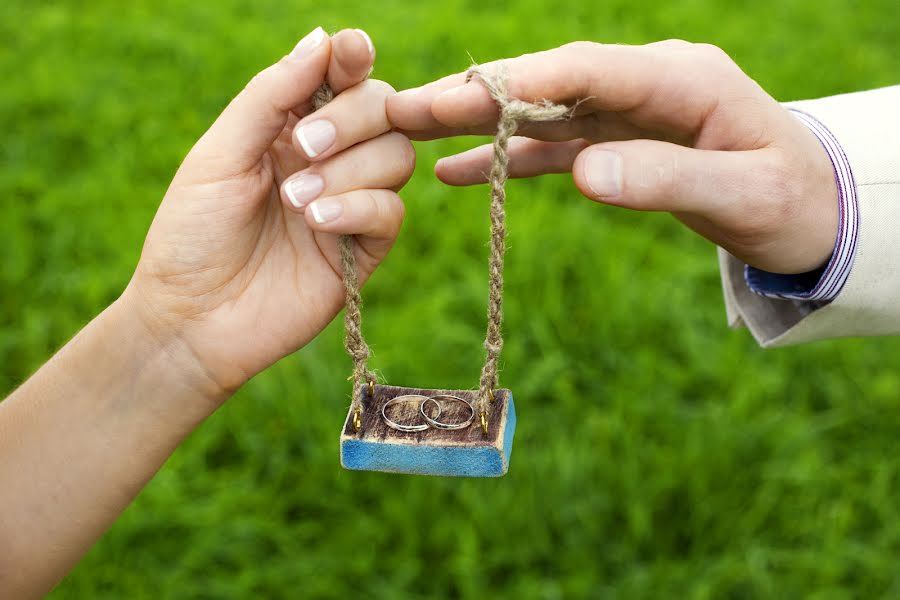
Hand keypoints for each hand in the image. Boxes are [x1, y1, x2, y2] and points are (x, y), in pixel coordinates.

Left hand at [125, 27, 413, 399]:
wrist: (193, 321)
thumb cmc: (192, 235)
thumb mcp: (219, 154)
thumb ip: (270, 97)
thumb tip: (321, 39)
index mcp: (291, 128)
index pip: (343, 79)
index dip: (354, 60)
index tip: (351, 53)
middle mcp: (330, 160)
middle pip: (384, 111)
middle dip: (351, 118)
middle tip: (302, 146)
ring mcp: (350, 205)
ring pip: (397, 157)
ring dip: (348, 170)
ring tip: (295, 202)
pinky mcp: (364, 251)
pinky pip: (391, 212)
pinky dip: (358, 208)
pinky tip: (315, 224)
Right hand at [387, 40, 837, 274]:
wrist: (812, 209)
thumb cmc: (788, 202)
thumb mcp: (739, 196)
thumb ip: (665, 181)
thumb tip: (585, 175)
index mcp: (681, 79)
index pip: (587, 69)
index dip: (520, 81)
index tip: (461, 96)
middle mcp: (645, 84)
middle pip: (547, 82)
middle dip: (476, 95)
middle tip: (403, 107)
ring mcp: (626, 112)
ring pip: (539, 113)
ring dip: (476, 123)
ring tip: (411, 131)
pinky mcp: (617, 143)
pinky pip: (552, 148)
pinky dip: (505, 158)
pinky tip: (457, 173)